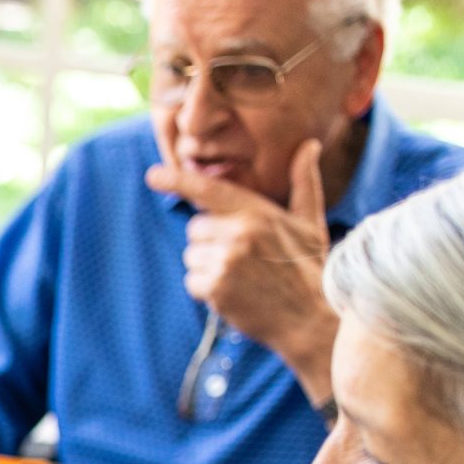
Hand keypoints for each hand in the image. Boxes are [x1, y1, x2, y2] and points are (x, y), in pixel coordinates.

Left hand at [146, 138, 335, 396]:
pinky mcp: (215, 288)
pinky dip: (206, 289)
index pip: (209, 190)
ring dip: (208, 266)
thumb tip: (309, 145)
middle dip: (211, 240)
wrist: (310, 317)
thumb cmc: (308, 267)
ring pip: (191, 254)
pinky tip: (234, 292)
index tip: (153, 175)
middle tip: (243, 257)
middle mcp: (240, 233)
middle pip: (195, 227)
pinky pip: (191, 280)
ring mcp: (226, 261)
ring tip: (242, 276)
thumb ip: (303, 182)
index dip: (177, 180)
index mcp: (258, 213)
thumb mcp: (310, 221)